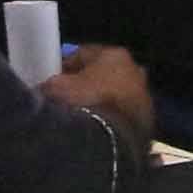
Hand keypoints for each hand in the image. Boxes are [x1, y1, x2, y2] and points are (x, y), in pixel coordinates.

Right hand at [38, 42, 156, 144]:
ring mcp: (144, 96)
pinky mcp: (148, 121)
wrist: (111, 138)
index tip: (53, 78)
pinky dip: (113, 119)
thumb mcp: (56, 88)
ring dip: (103, 102)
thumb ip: (51, 83)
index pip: (84, 54)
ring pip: (117, 95)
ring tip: (84, 115)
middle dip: (88, 83)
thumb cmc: (83, 102)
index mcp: (114, 54)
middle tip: (69, 96)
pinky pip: (123, 115)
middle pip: (105, 74)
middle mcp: (135, 71)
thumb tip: (44, 88)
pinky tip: (98, 128)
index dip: (66, 66)